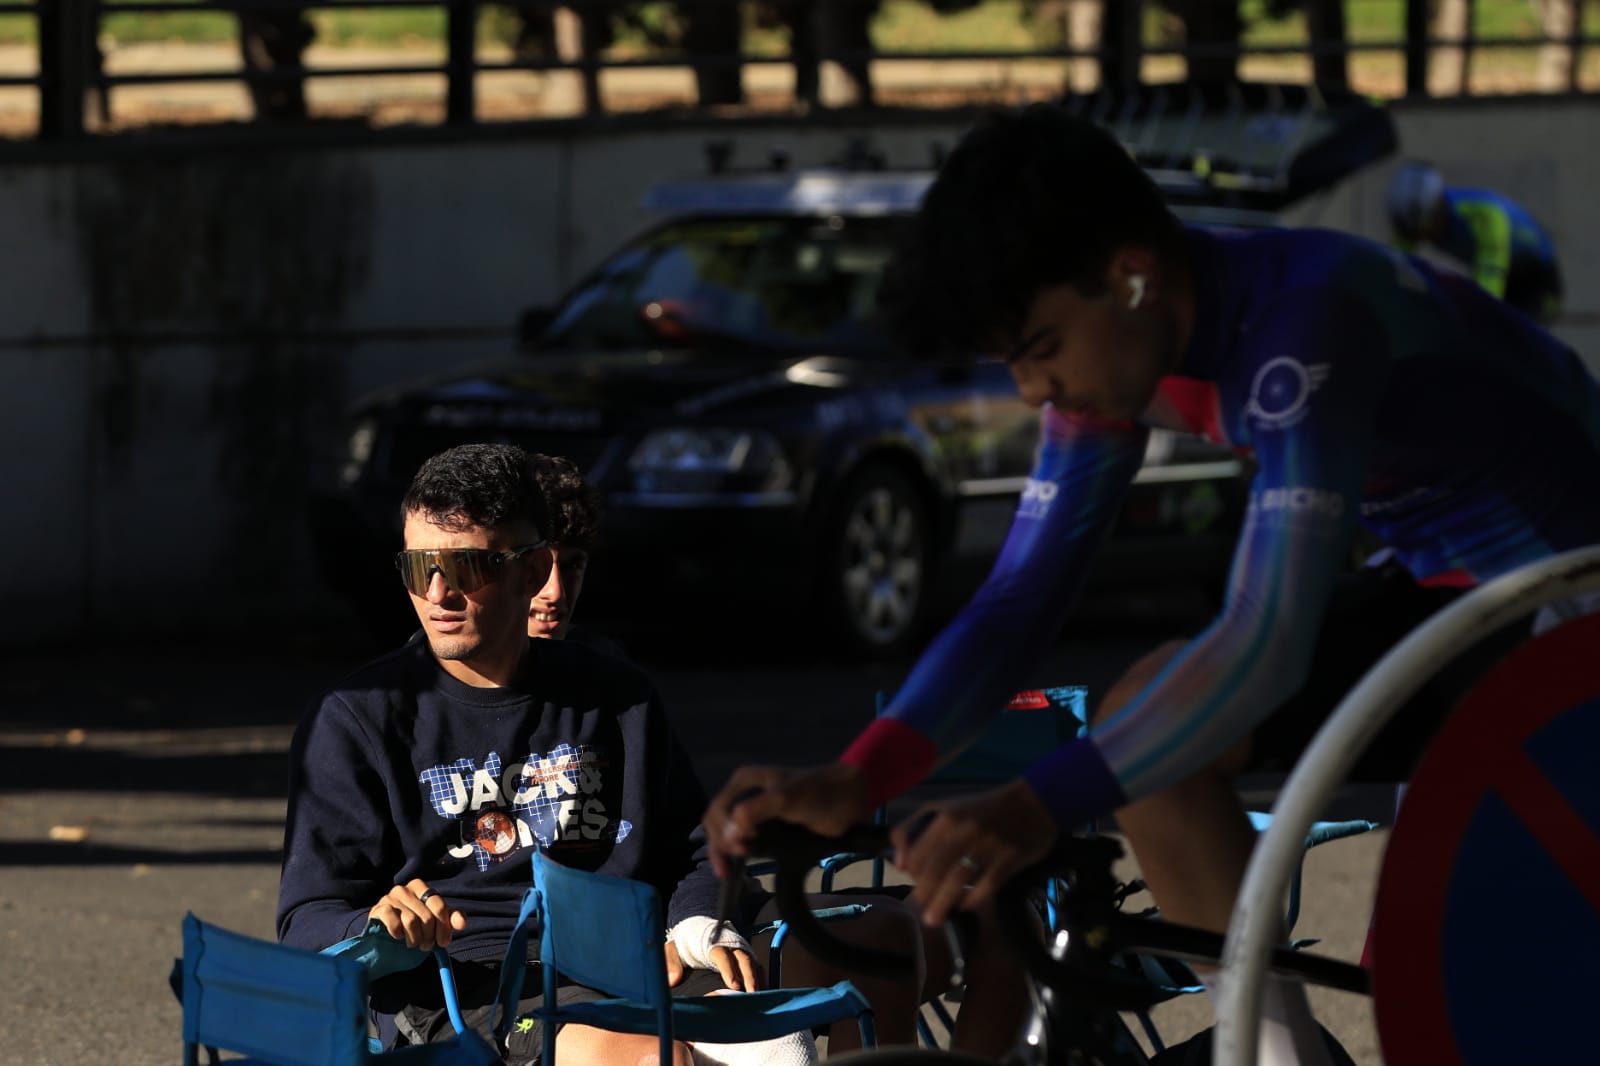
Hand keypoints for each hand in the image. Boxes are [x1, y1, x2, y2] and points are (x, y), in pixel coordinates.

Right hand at [367, 880, 466, 951]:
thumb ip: (450, 919)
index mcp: (421, 887)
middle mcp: (405, 889)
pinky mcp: (379, 909)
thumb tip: (461, 923)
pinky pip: (394, 923)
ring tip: (413, 943)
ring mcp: (390, 897)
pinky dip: (399, 934)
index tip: (443, 942)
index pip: (439, 906)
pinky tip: (398, 937)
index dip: (443, 928)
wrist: (384, 939)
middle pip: (426, 916)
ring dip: (415, 938)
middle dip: (429, 936)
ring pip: (411, 921)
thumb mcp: (435, 923)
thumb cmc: (413, 927)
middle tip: (426, 946)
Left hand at [664, 938, 762, 990]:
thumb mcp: (673, 950)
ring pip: (753, 963)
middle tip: (751, 994)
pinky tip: (759, 996)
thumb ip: (671, 963)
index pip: (723, 955)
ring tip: (757, 998)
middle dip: (749, 977)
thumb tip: (672, 981)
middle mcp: (730, 945)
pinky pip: (757, 968)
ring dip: (756, 980)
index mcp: (712, 943)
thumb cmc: (684, 944)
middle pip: (744, 959)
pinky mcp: (746, 957)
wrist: (696, 929)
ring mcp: (740, 950)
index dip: (729, 969)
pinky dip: (760, 980)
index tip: (733, 985)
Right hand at [702, 763, 872, 878]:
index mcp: (746, 781)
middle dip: (720, 843)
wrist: (848, 798)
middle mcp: (746, 793)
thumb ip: (756, 811)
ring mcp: (756, 810)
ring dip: (724, 850)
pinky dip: (736, 852)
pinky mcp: (767, 825)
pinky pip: (743, 839)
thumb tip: (730, 832)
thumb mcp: (785, 799)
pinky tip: (737, 868)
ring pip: (726, 831)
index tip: (742, 848)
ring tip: (730, 872)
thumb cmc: (818, 793)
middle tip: (734, 866)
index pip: (718, 809)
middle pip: (717, 821)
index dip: (723, 831)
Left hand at [890, 779, 1057, 926]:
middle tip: (923, 906)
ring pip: (958, 881)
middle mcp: (965, 830)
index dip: (912, 872)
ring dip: (943, 903)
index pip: (919, 852)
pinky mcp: (1009, 860)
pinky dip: (971, 900)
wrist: (1032, 804)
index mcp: (947, 817)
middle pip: (935, 869)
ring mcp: (988, 846)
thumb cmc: (981, 808)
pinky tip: (964, 905)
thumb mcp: (945, 808)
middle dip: (924, 893)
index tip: (914, 882)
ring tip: (934, 918)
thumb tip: (898, 862)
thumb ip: (915, 828)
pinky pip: (985, 887)